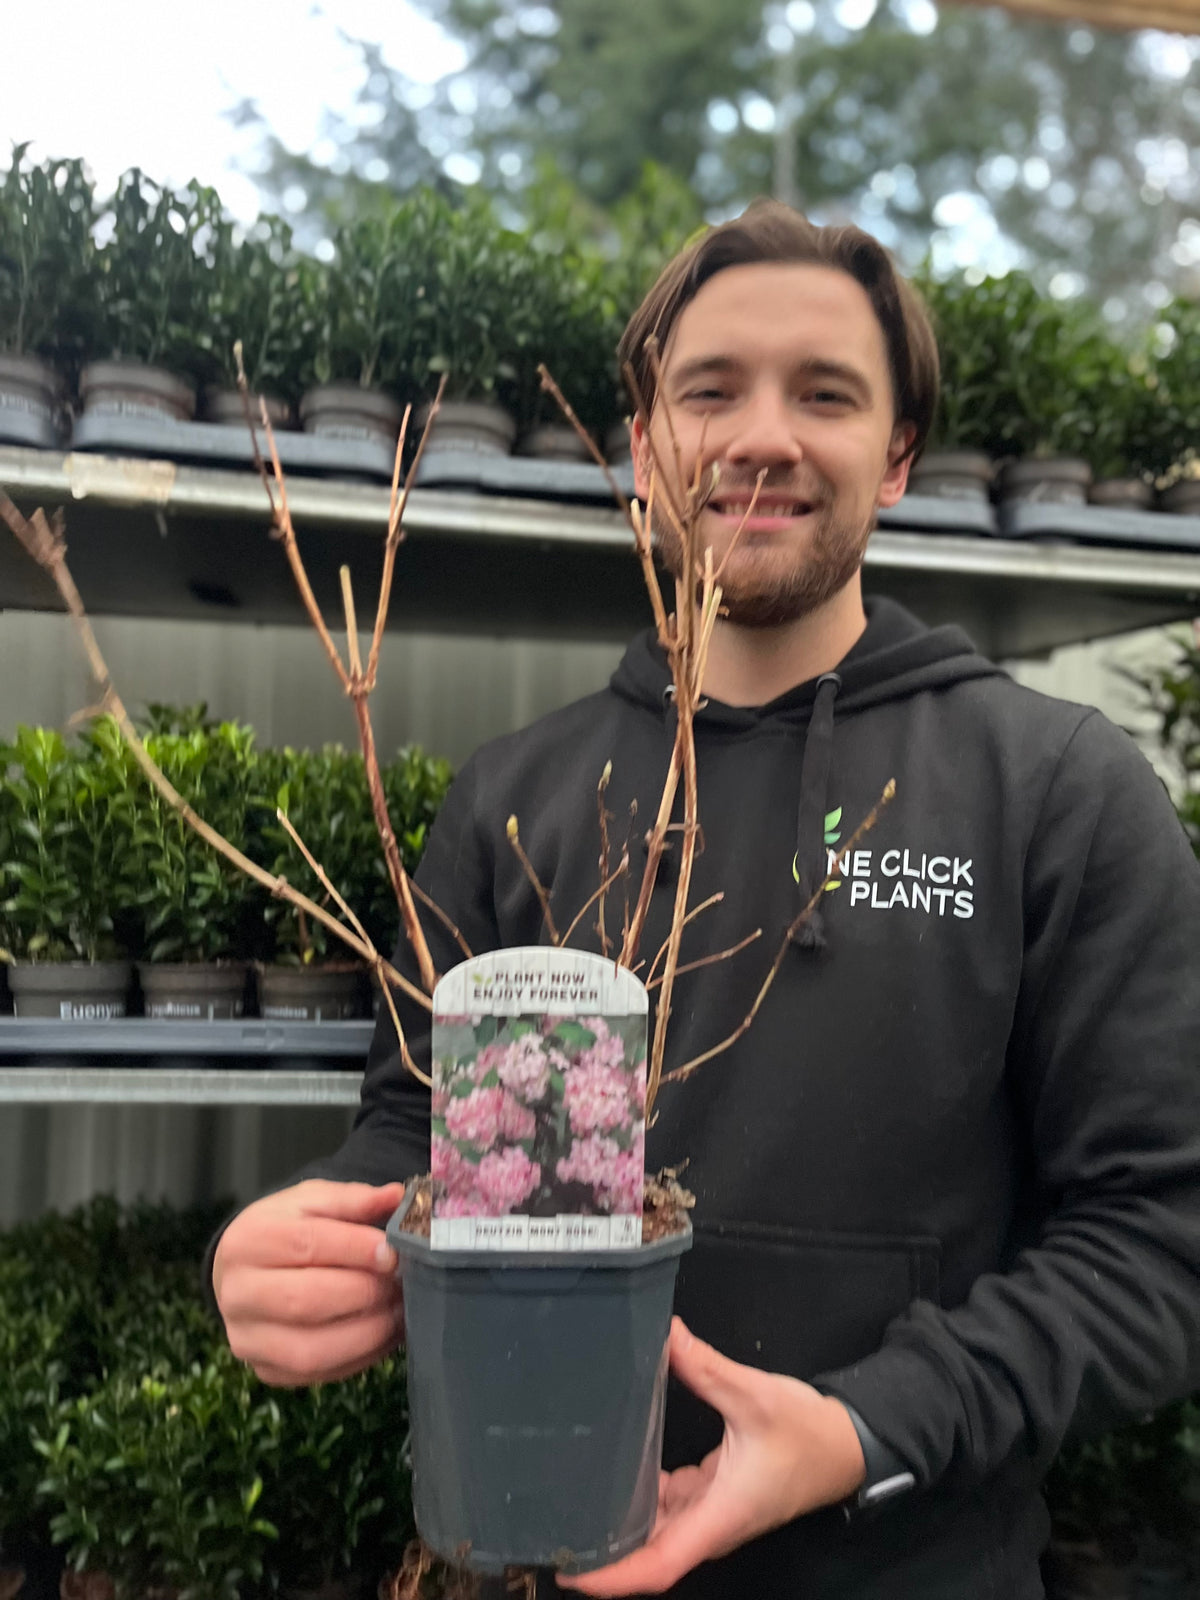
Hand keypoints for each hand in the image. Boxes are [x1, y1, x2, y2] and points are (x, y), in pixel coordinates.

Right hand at [213, 1178, 405, 1385]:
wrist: (249, 1272)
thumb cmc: (287, 1230)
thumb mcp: (313, 1201)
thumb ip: (353, 1199)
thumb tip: (396, 1197)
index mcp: (246, 1241)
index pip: (304, 1244)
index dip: (354, 1249)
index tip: (392, 1252)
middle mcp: (236, 1294)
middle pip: (304, 1300)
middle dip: (364, 1292)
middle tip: (401, 1282)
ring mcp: (247, 1339)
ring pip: (310, 1348)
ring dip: (367, 1332)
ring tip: (398, 1310)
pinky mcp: (265, 1370)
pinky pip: (318, 1374)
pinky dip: (360, 1357)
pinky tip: (384, 1334)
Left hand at [558, 1317, 866, 1595]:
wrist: (846, 1445)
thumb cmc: (807, 1434)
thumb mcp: (755, 1396)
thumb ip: (706, 1368)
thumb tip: (666, 1334)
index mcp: (717, 1519)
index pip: (655, 1566)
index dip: (611, 1577)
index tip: (569, 1572)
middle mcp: (709, 1526)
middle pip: (647, 1552)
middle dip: (602, 1548)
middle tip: (552, 1525)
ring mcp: (711, 1513)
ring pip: (656, 1529)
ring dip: (619, 1520)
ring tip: (571, 1498)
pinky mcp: (714, 1496)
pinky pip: (669, 1506)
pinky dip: (642, 1494)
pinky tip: (618, 1467)